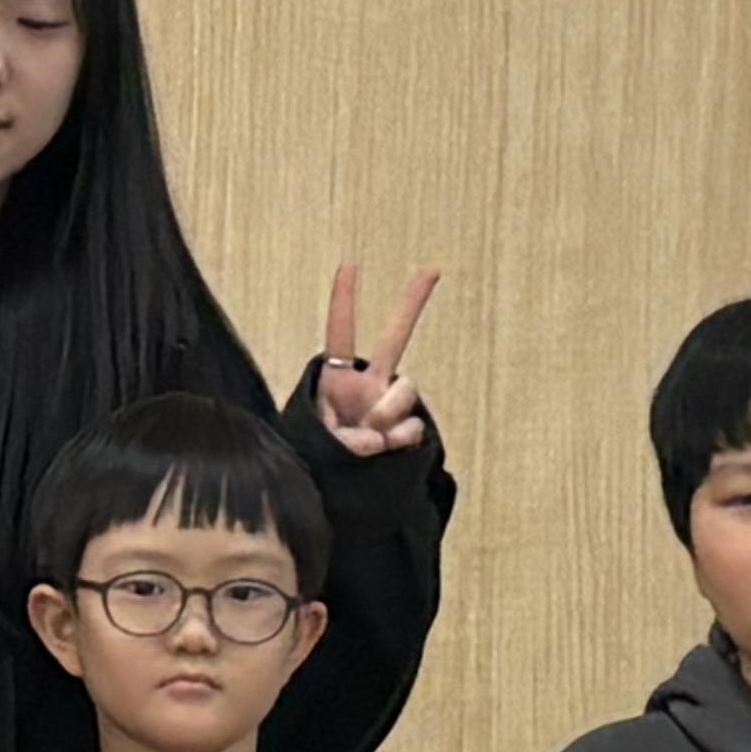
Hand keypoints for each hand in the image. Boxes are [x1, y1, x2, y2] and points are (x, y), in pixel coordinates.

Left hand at [309, 264, 442, 457]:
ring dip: (388, 411)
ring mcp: (390, 405)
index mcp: (336, 376)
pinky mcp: (407, 429)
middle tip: (433, 268)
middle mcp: (369, 383)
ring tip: (369, 438)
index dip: (344, 298)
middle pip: (395, 336)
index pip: (340, 332)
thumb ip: (343, 437)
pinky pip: (412, 427)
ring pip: (406, 389)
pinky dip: (399, 441)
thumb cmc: (317, 457)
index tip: (351, 263)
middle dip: (414, 302)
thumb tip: (377, 440)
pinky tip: (385, 451)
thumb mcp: (318, 442)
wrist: (337, 488)